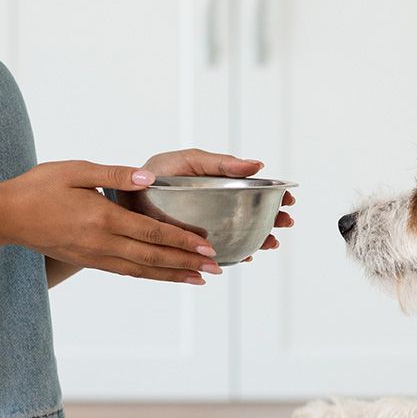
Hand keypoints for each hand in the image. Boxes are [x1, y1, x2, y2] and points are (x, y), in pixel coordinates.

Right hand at [0, 160, 221, 284]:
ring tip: (199, 279)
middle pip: (153, 258)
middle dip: (187, 263)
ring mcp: (96, 257)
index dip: (182, 240)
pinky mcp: (89, 262)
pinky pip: (127, 272)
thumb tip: (150, 178)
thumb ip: (115, 175)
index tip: (207, 245)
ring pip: (142, 271)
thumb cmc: (40, 186)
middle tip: (216, 268)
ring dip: (173, 275)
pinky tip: (165, 276)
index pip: (152, 233)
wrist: (7, 216)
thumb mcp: (76, 170)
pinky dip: (150, 276)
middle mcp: (102, 243)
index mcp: (103, 218)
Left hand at [142, 149, 295, 259]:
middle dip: (273, 220)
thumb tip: (258, 165)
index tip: (288, 199)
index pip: (255, 191)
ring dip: (260, 239)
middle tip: (285, 223)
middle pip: (255, 215)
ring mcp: (209, 227)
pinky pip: (221, 253)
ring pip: (243, 236)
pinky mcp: (196, 245)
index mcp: (221, 184)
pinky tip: (245, 255)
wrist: (127, 195)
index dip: (273, 195)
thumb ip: (221, 163)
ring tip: (270, 243)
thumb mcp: (191, 161)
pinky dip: (236, 255)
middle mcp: (218, 208)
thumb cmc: (158, 173)